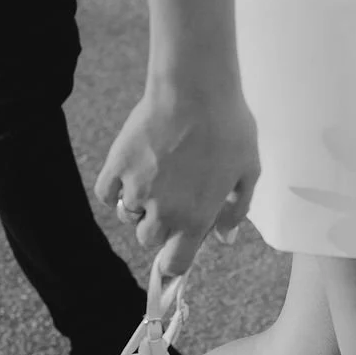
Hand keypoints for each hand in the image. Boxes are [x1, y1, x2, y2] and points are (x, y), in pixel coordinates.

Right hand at [94, 77, 259, 278]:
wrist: (195, 90)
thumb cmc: (228, 127)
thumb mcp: (248, 171)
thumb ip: (236, 209)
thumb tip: (224, 236)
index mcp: (195, 218)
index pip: (175, 263)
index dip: (176, 262)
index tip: (177, 252)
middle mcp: (162, 212)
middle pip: (149, 240)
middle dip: (161, 228)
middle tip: (174, 201)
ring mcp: (136, 189)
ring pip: (128, 216)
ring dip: (139, 207)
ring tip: (156, 179)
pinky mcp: (118, 165)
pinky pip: (106, 193)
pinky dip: (115, 191)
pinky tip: (130, 176)